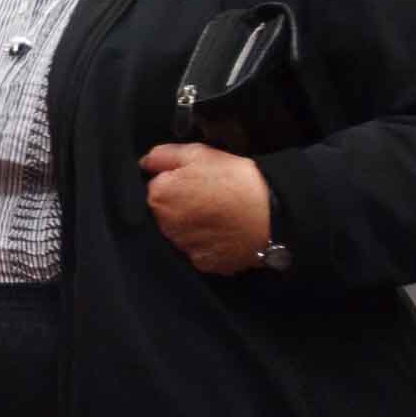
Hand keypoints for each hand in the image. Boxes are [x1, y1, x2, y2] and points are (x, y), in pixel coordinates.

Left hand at [139, 142, 272, 274]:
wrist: (271, 214)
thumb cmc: (234, 179)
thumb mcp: (198, 153)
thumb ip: (164, 156)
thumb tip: (144, 163)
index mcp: (159, 196)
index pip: (156, 186)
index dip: (176, 181)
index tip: (196, 180)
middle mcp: (164, 225)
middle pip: (166, 212)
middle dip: (181, 204)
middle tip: (210, 196)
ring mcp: (183, 246)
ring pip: (180, 233)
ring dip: (192, 225)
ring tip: (220, 215)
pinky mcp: (203, 263)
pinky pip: (199, 251)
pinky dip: (208, 243)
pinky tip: (224, 232)